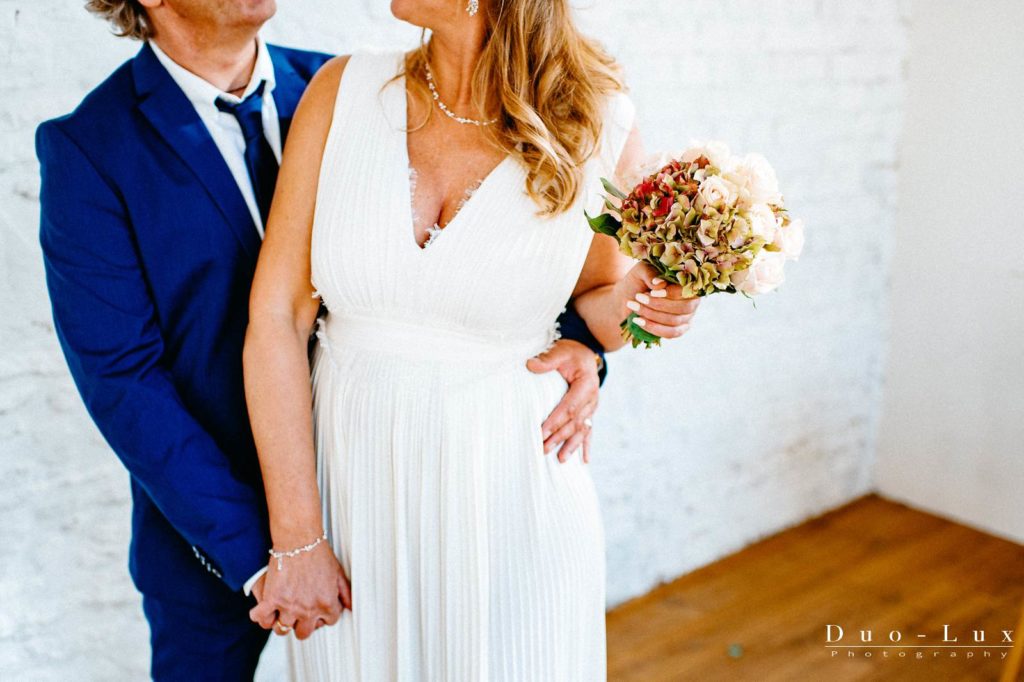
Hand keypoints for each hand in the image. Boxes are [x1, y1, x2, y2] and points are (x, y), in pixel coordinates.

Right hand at [249, 540, 351, 639]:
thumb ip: (345, 593)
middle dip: (302, 624)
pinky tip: (264, 611)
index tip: (317, 608)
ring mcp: (289, 606)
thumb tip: (350, 607)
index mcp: (326, 604)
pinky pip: (262, 619)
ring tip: (281, 612)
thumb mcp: (338, 574)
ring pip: (283, 630)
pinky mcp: (272, 599)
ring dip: (282, 623)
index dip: (323, 615)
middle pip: (304, 632)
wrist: (299, 539)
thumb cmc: (319, 553)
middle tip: (299, 612)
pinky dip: (261, 617)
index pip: (328, 622)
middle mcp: (308, 609)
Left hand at [526, 339, 599, 462]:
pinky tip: (584, 461)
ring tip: (561, 460)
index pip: (569, 407)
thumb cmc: (570, 352)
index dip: (555, 421)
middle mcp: (592, 399)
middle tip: (543, 449)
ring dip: (572, 445)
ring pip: (582, 430)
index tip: (541, 432)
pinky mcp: (590, 412)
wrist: (585, 352)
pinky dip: (586, 446)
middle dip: (559, 437)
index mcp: (586, 385)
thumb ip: (547, 360)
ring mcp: (592, 407)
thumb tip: (530, 365)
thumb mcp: (560, 352)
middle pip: (575, 422)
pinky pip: (589, 431)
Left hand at [614, 262, 699, 338]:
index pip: (688, 290)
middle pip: (683, 307)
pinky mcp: (679, 329)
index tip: (652, 292)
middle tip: (638, 297)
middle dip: (658, 304)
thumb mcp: (642, 270)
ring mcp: (688, 316)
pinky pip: (671, 333)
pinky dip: (653, 328)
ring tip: (634, 306)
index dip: (672, 293)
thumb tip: (660, 284)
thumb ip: (651, 273)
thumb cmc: (639, 280)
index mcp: (688, 282)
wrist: (628, 297)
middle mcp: (693, 300)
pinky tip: (638, 320)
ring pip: (675, 321)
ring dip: (652, 315)